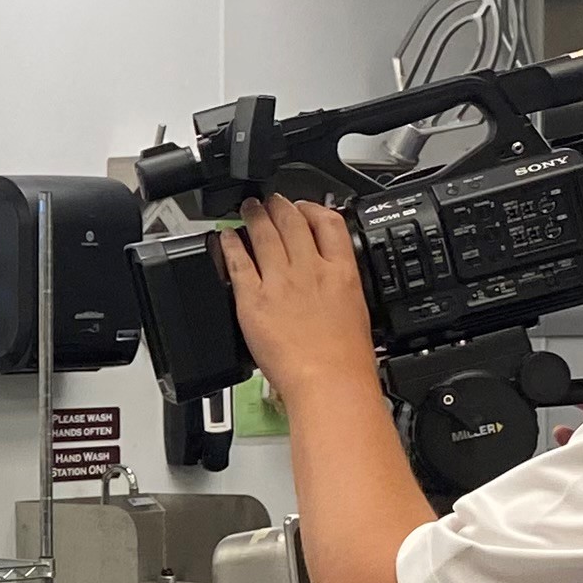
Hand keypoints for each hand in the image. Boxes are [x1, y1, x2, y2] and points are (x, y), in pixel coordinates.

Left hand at [221, 196, 374, 414]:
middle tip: (270, 200)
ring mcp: (280, 283)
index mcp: (341, 272)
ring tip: (248, 207)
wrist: (329, 382)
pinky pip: (238, 263)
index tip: (304, 207)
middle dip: (279, 205)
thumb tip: (332, 280)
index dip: (313, 208)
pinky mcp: (254, 300)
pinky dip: (231, 245)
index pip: (329, 223)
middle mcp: (310, 270)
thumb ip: (339, 287)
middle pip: (292, 222)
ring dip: (254, 215)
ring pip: (264, 234)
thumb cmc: (346, 360)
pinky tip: (226, 237)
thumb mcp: (356, 310)